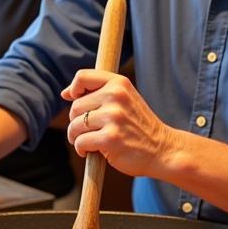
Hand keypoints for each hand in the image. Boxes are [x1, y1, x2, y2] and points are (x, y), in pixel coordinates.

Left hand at [61, 69, 176, 177]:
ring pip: (75, 125)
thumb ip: (98, 92)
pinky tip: (90, 152)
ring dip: (76, 137)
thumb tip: (65, 93)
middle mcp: (116, 96)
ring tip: (88, 141)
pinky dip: (81, 149)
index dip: (73, 89)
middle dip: (76, 121)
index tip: (74, 100)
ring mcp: (113, 117)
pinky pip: (80, 142)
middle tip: (88, 131)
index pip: (82, 77)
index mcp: (119, 83)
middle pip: (75, 106)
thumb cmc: (138, 126)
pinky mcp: (110, 138)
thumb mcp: (125, 99)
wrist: (162, 149)